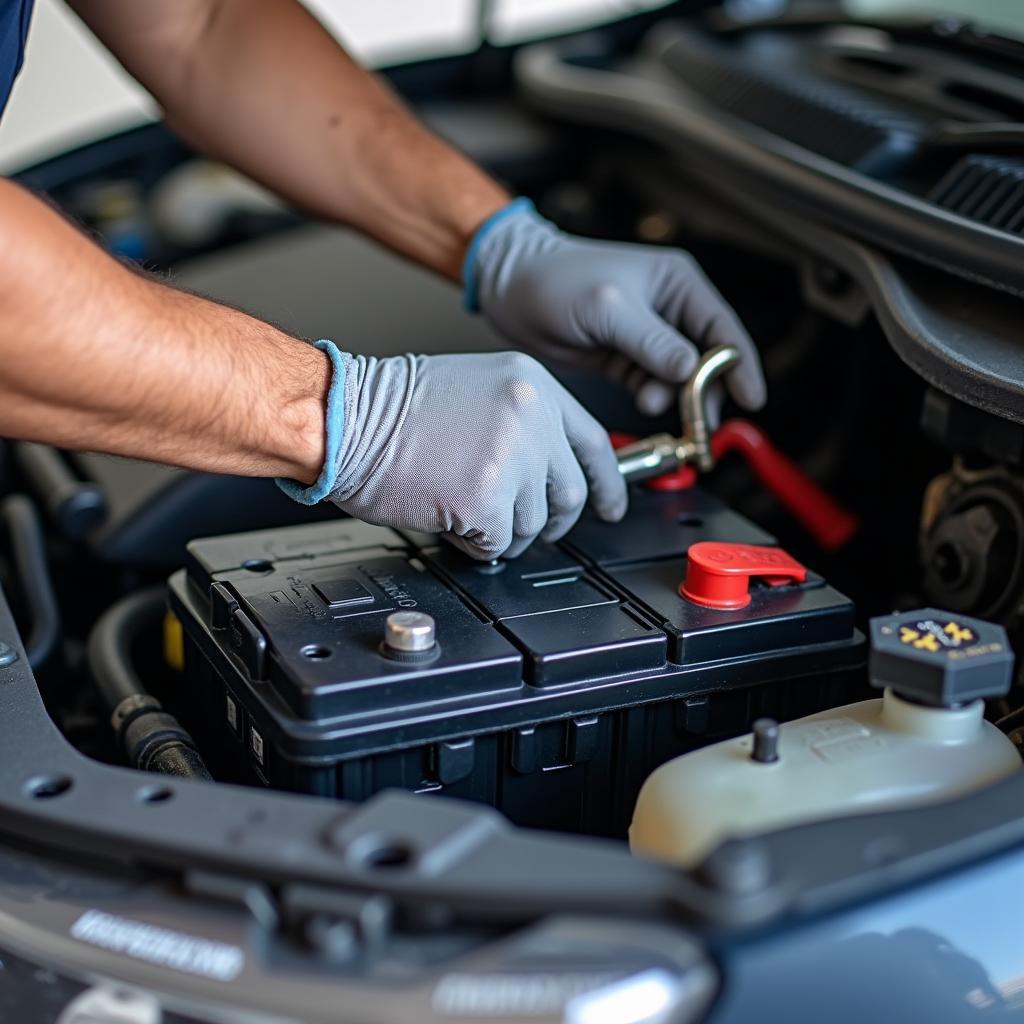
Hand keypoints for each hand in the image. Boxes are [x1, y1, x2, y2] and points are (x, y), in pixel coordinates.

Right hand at [282, 344, 626, 559]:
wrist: (343, 416)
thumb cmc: (391, 408)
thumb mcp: (476, 392)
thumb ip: (522, 425)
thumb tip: (546, 473)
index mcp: (532, 386)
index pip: (592, 442)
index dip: (607, 482)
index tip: (610, 505)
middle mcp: (531, 417)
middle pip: (569, 491)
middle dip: (551, 520)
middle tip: (530, 528)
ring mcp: (512, 458)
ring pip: (532, 523)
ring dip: (502, 531)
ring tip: (465, 511)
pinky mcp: (486, 498)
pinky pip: (497, 543)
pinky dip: (475, 544)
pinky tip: (450, 521)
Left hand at [466, 200, 765, 415]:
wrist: (510, 291)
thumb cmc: (556, 280)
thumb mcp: (608, 308)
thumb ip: (651, 341)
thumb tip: (689, 368)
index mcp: (676, 284)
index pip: (723, 329)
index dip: (740, 365)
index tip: (751, 398)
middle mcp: (669, 311)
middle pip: (707, 359)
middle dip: (706, 391)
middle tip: (702, 421)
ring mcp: (647, 339)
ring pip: (679, 379)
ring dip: (674, 397)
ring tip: (652, 402)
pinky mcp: (626, 360)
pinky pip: (653, 387)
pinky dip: (653, 398)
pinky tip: (642, 401)